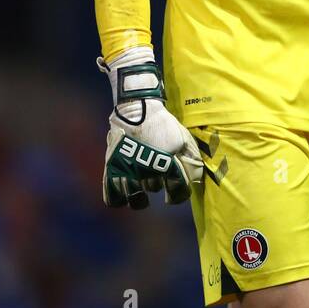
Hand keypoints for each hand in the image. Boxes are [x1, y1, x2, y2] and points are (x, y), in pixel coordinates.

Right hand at [96, 46, 204, 208]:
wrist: (138, 108)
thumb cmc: (163, 124)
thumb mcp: (184, 139)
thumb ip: (192, 160)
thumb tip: (195, 180)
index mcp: (168, 165)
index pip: (178, 193)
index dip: (178, 195)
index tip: (175, 193)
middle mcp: (148, 171)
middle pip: (154, 189)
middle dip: (157, 183)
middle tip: (156, 174)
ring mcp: (129, 171)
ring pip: (135, 196)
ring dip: (139, 193)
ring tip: (140, 189)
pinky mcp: (112, 168)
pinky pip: (113, 197)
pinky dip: (119, 199)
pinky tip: (125, 195)